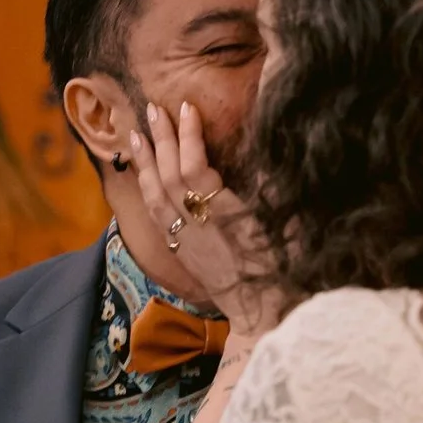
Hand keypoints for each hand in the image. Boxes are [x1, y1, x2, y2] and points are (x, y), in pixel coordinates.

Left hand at [128, 101, 267, 323]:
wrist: (265, 314)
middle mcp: (197, 227)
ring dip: (144, 162)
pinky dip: (146, 187)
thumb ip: (271, 191)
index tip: (187, 108)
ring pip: (155, 196)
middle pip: (169, 177)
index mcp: (224, 218)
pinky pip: (156, 213)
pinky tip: (142, 173)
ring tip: (135, 134)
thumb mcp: (288, 227)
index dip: (189, 138)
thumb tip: (262, 158)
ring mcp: (185, 240)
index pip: (195, 170)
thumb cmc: (285, 270)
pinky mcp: (181, 250)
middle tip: (152, 108)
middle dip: (161, 140)